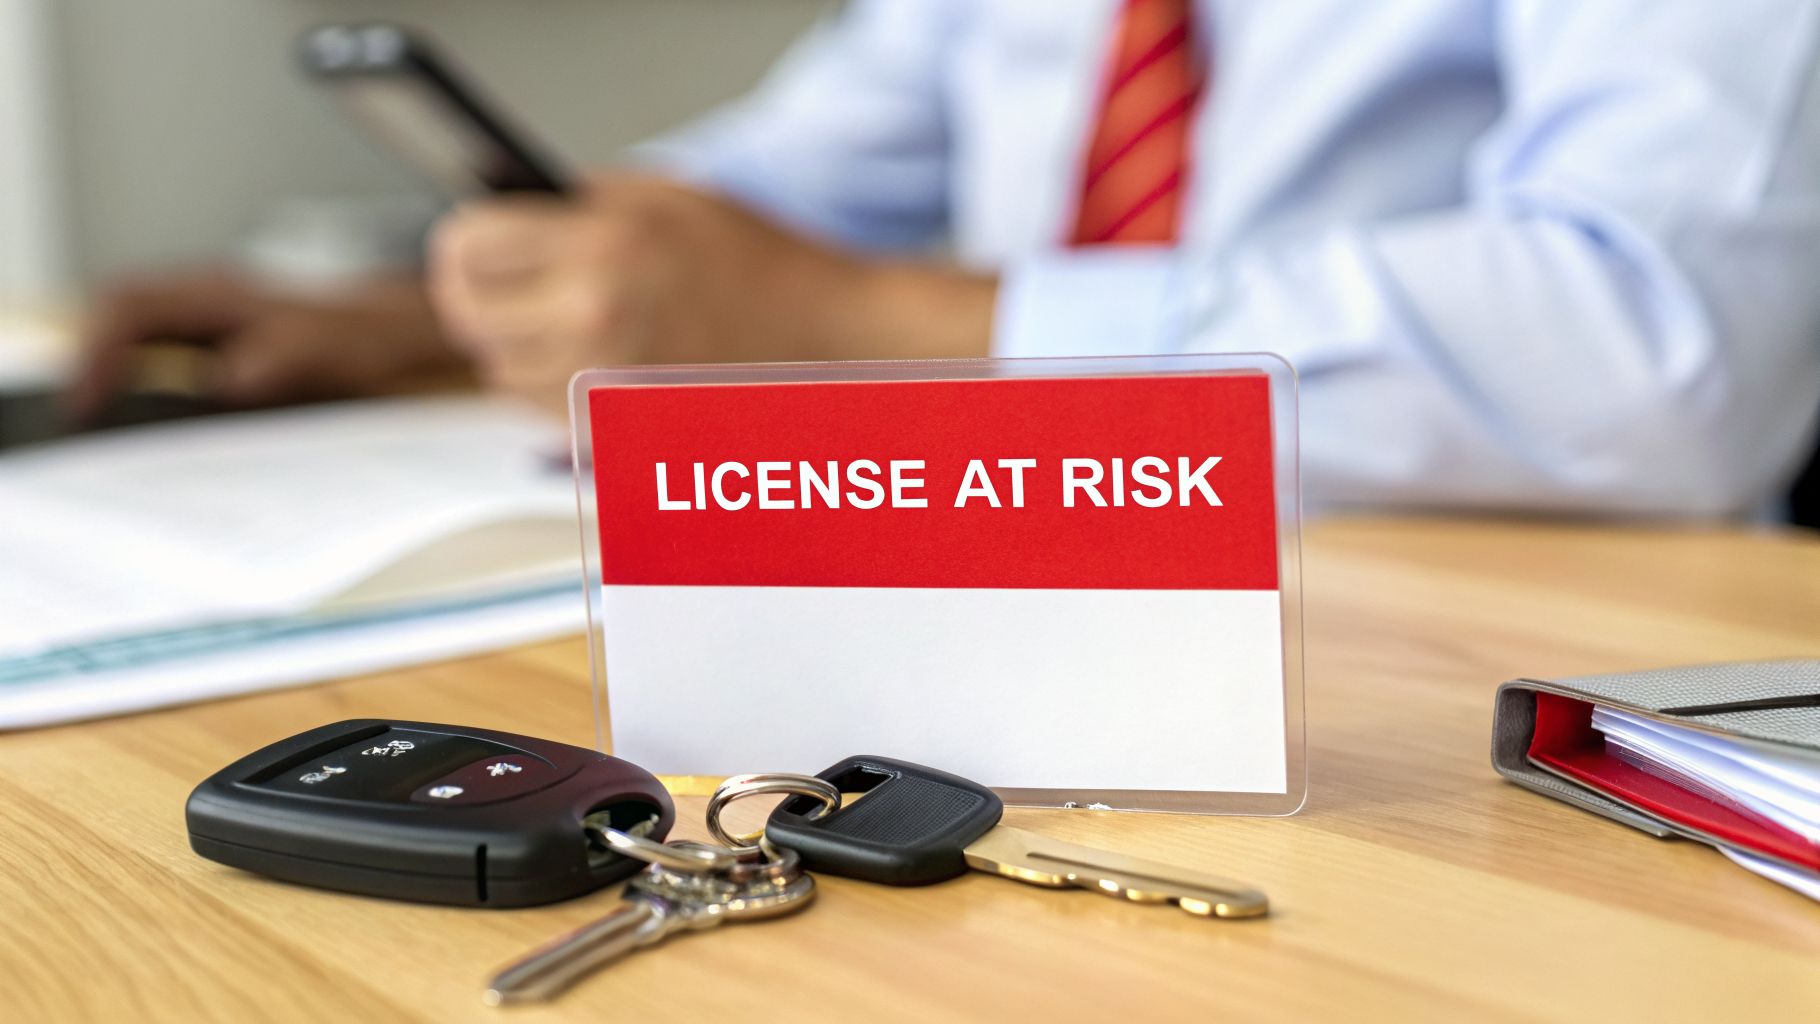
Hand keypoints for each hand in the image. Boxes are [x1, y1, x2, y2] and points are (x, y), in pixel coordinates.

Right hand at [67, 270, 459, 419]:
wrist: (395, 330)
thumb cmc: (361, 337)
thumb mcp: (325, 349)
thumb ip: (280, 359)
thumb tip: (229, 381)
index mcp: (220, 295)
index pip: (132, 308)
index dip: (100, 350)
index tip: (87, 398)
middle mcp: (205, 301)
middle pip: (120, 319)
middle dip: (92, 364)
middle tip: (81, 418)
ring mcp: (209, 321)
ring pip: (137, 337)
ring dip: (113, 375)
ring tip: (102, 426)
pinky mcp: (218, 345)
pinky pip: (162, 356)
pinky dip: (144, 384)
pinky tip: (150, 424)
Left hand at [428, 175, 995, 417]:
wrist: (825, 344)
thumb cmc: (758, 269)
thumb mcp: (662, 198)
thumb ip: (575, 202)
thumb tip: (497, 212)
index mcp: (602, 249)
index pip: (465, 247)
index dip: (460, 243)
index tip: (469, 246)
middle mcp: (594, 321)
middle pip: (468, 315)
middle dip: (479, 297)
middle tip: (504, 285)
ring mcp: (602, 388)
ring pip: (499, 372)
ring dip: (518, 349)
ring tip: (574, 322)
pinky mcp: (616, 438)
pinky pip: (542, 414)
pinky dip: (556, 390)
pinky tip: (602, 361)